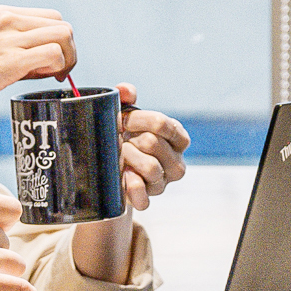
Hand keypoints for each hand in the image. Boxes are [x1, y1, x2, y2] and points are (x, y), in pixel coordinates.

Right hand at [0, 7, 78, 119]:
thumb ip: (14, 45)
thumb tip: (46, 59)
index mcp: (1, 14)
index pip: (50, 17)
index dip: (56, 40)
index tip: (49, 60)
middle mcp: (7, 20)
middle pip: (61, 24)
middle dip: (67, 49)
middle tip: (57, 70)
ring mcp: (9, 39)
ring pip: (64, 35)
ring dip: (67, 58)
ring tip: (52, 75)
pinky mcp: (11, 61)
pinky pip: (54, 54)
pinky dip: (57, 67)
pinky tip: (43, 78)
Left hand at [76, 96, 187, 286]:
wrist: (111, 168)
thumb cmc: (125, 136)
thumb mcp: (126, 114)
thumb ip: (126, 97)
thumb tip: (126, 90)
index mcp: (178, 140)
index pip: (165, 125)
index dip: (140, 119)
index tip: (123, 118)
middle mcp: (177, 164)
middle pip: (154, 143)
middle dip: (130, 136)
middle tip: (118, 137)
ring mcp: (163, 184)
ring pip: (150, 168)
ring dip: (128, 157)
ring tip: (118, 153)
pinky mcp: (147, 200)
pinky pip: (144, 199)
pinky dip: (131, 187)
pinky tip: (123, 176)